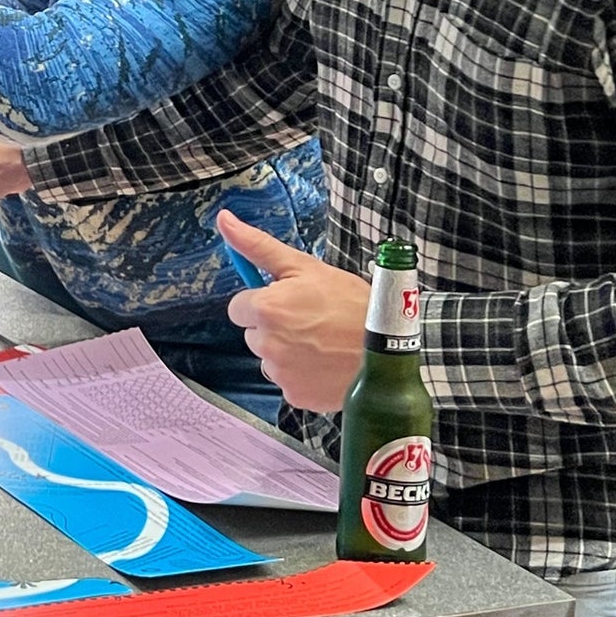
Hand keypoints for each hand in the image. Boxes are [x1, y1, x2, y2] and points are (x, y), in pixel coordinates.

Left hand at [220, 211, 368, 411]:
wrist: (391, 348)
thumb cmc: (351, 303)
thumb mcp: (305, 266)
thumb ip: (258, 246)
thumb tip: (224, 220)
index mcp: (266, 309)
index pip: (238, 308)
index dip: (262, 302)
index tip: (288, 301)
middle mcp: (267, 344)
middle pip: (254, 335)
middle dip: (274, 327)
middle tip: (311, 320)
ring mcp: (281, 374)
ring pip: (271, 359)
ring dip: (287, 352)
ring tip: (323, 342)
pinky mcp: (296, 396)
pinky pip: (288, 382)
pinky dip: (303, 375)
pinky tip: (326, 364)